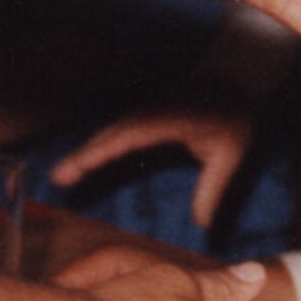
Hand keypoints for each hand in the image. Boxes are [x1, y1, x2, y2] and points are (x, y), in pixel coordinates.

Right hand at [52, 107, 253, 228]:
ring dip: (87, 149)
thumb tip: (202, 226)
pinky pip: (120, 129)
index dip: (101, 150)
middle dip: (83, 154)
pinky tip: (87, 159)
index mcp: (168, 117)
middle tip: (57, 178)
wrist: (242, 75)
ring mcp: (149, 108)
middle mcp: (152, 110)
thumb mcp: (232, 152)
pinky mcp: (149, 111)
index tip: (80, 166)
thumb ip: (214, 188)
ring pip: (111, 130)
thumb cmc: (238, 112)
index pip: (127, 135)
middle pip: (110, 133)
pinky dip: (101, 144)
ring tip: (62, 174)